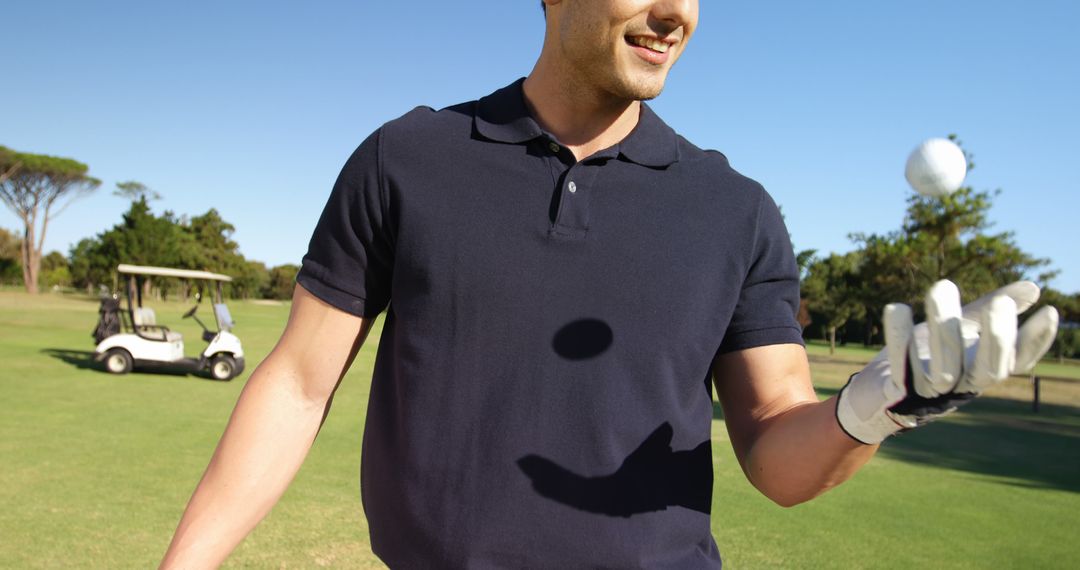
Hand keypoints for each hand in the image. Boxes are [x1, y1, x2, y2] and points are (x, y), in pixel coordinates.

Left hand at [836, 280, 1058, 444]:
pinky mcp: (897, 392)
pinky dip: (898, 337)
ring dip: (943, 328)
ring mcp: (929, 394)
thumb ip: (989, 309)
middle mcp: (960, 386)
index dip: (1035, 342)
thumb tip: (1034, 287)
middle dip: (996, 338)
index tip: (1049, 312)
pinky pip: (899, 365)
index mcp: (979, 371)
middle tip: (998, 302)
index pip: (1016, 362)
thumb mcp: (959, 329)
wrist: (874, 394)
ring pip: (944, 368)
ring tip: (940, 287)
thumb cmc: (922, 357)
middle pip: (988, 370)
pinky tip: (897, 307)